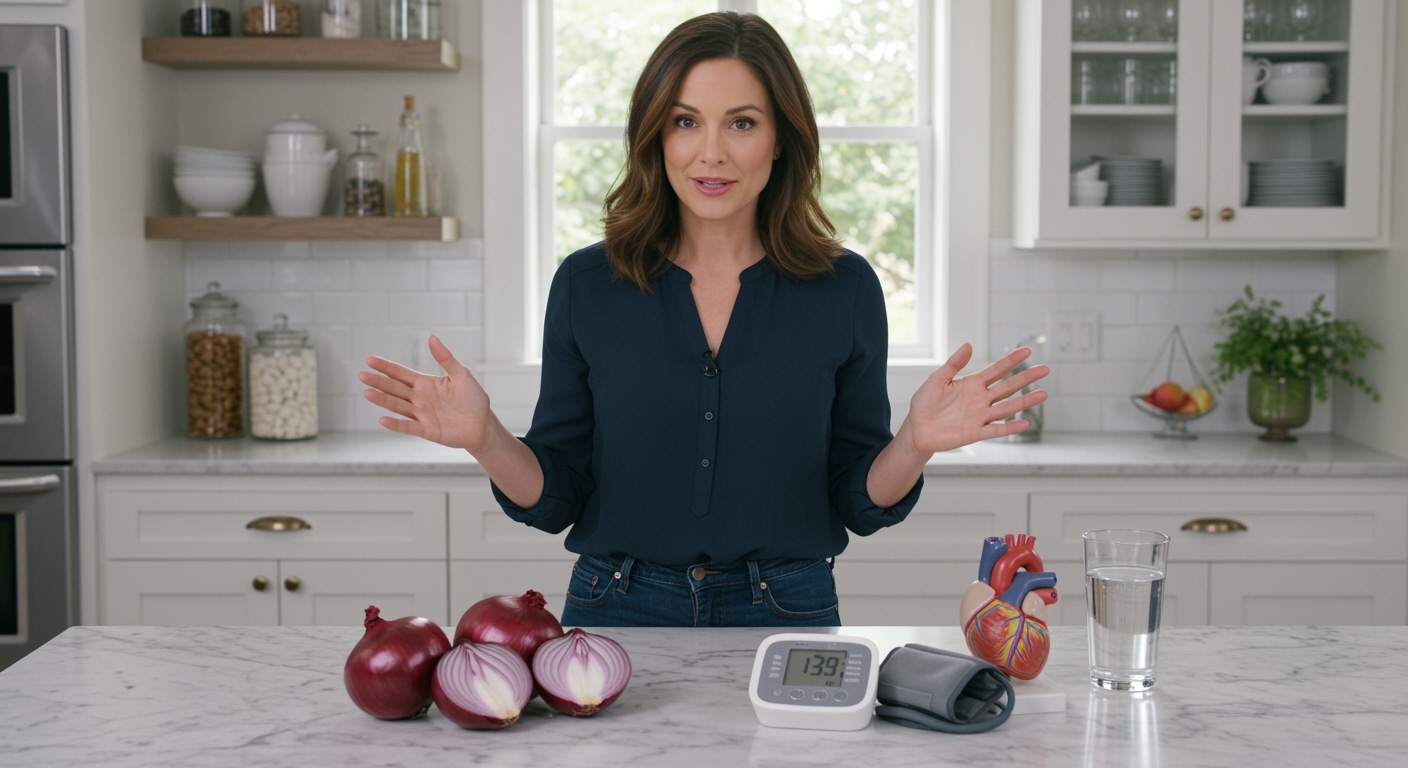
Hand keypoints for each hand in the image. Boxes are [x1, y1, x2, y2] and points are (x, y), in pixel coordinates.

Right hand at [357, 335, 492, 451]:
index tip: (370, 360)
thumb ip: (445, 358)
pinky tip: (382, 420)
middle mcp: (419, 398)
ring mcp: (421, 414)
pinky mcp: (426, 430)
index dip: (386, 367)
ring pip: (398, 406)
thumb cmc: (474, 399)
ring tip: (367, 393)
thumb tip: (432, 337)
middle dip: (378, 381)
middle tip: (361, 375)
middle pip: (394, 388)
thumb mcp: (461, 375)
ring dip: (383, 400)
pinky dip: (396, 424)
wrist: (483, 425)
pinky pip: (408, 427)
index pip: (401, 373)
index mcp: (426, 383)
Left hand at [902, 343, 1049, 454]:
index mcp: (972, 384)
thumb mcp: (937, 380)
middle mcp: (980, 399)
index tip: (1027, 351)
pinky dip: (1010, 428)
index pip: (996, 370)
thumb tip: (968, 345)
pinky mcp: (975, 432)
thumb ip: (953, 364)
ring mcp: (980, 416)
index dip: (1011, 361)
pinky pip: (996, 430)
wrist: (918, 429)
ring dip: (1025, 402)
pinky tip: (1024, 423)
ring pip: (1007, 407)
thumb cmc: (925, 403)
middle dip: (1026, 378)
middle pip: (1008, 387)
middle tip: (1045, 369)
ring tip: (1043, 394)